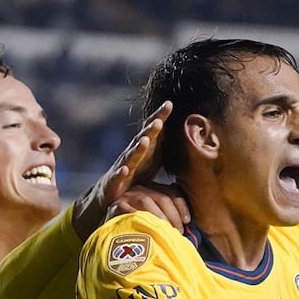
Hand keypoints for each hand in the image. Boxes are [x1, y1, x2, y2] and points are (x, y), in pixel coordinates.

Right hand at [71, 101, 172, 239]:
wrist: (110, 194)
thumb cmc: (136, 175)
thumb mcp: (153, 159)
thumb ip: (164, 145)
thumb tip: (188, 133)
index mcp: (144, 149)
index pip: (152, 130)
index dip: (159, 117)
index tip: (169, 104)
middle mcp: (132, 155)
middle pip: (141, 139)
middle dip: (150, 130)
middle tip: (159, 121)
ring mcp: (122, 168)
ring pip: (130, 156)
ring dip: (137, 148)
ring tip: (144, 141)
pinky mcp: (114, 183)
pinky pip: (117, 178)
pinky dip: (120, 173)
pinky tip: (124, 169)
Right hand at [107, 181, 190, 229]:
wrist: (112, 231)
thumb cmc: (139, 228)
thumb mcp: (155, 218)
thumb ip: (169, 218)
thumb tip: (189, 228)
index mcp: (153, 189)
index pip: (171, 192)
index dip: (181, 206)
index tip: (187, 221)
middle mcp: (141, 189)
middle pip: (161, 197)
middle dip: (173, 215)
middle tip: (178, 232)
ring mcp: (128, 196)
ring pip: (147, 201)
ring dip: (159, 217)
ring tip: (165, 230)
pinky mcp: (116, 206)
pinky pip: (129, 209)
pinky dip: (139, 216)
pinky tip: (147, 226)